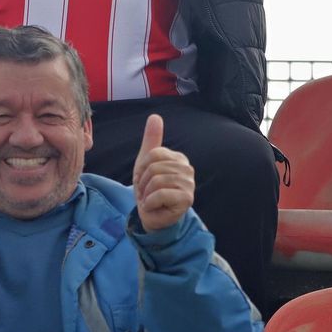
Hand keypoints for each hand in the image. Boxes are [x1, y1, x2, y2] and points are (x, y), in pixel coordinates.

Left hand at [132, 114, 194, 231]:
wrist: (152, 215)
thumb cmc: (149, 188)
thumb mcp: (145, 162)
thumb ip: (152, 140)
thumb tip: (155, 116)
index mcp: (178, 158)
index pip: (153, 153)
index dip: (142, 168)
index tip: (144, 179)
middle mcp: (187, 169)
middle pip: (154, 167)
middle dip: (143, 182)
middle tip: (147, 192)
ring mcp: (189, 184)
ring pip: (156, 180)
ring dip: (146, 193)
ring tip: (150, 199)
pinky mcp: (187, 199)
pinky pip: (160, 193)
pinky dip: (150, 202)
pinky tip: (154, 206)